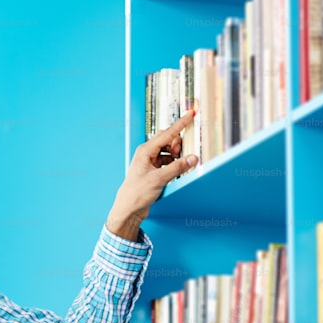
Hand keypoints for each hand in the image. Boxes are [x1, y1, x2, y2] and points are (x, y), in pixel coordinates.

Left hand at [105, 110, 198, 240]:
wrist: (129, 208)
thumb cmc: (138, 193)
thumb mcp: (160, 179)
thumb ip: (178, 167)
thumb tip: (193, 158)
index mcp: (146, 150)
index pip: (167, 133)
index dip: (180, 123)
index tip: (191, 113)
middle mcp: (147, 153)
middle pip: (168, 140)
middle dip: (178, 146)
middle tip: (182, 156)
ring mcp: (150, 161)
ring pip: (169, 151)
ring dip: (176, 157)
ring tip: (178, 167)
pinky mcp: (154, 170)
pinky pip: (168, 161)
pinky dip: (174, 164)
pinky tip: (175, 172)